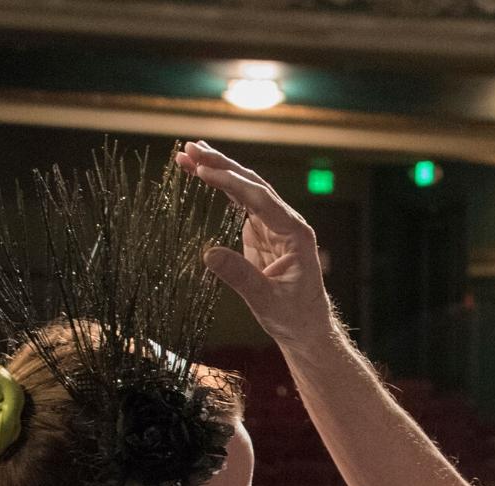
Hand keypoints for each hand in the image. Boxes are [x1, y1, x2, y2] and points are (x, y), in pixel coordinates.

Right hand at [176, 140, 335, 346]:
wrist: (306, 329)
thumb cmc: (294, 317)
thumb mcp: (266, 301)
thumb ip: (240, 276)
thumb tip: (208, 254)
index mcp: (296, 234)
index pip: (261, 199)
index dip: (231, 183)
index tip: (205, 171)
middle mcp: (287, 223)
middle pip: (253, 185)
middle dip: (222, 165)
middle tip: (191, 147)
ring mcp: (274, 226)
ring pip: (245, 190)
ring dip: (218, 171)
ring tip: (188, 153)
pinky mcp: (262, 233)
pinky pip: (240, 204)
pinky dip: (220, 189)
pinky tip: (201, 173)